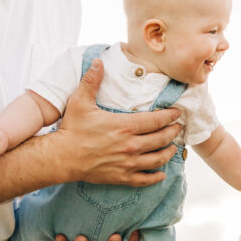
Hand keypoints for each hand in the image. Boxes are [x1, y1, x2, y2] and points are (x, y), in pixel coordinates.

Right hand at [56, 58, 181, 186]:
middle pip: (161, 139)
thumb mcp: (80, 102)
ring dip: (169, 152)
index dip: (170, 116)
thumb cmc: (72, 130)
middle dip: (173, 132)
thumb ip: (92, 81)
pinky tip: (161, 174)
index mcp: (124, 126)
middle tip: (178, 128)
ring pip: (158, 159)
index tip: (177, 112)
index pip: (156, 120)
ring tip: (173, 147)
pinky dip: (156, 177)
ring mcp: (128, 163)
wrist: (62, 158)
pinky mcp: (122, 177)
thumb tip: (98, 61)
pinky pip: (145, 179)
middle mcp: (130, 145)